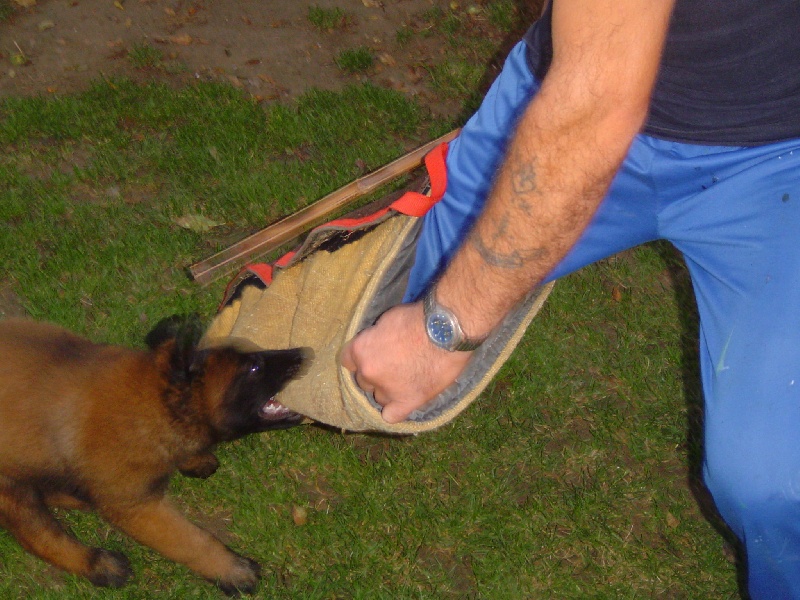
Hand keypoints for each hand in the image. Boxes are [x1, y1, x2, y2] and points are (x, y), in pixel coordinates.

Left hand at [340, 302, 470, 423]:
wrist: (445, 330)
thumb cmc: (417, 318)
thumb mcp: (387, 320)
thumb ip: (376, 337)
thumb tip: (377, 344)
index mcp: (360, 350)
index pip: (347, 360)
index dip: (361, 357)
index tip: (372, 354)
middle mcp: (368, 373)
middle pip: (363, 380)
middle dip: (375, 373)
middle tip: (393, 364)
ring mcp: (387, 390)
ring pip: (378, 397)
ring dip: (387, 390)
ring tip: (404, 380)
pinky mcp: (408, 402)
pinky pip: (392, 416)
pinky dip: (395, 411)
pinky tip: (401, 403)